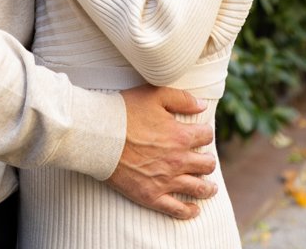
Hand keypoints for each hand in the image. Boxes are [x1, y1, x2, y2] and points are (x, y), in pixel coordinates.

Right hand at [107, 86, 218, 219]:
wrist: (96, 135)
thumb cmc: (122, 112)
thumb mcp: (152, 95)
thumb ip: (181, 98)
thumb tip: (202, 106)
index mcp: (180, 136)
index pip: (206, 136)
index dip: (205, 133)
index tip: (201, 134)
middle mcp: (178, 160)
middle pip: (207, 164)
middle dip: (208, 161)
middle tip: (205, 160)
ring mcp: (166, 180)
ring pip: (198, 188)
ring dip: (208, 188)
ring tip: (209, 187)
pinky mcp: (152, 195)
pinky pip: (178, 209)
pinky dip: (189, 211)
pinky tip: (194, 209)